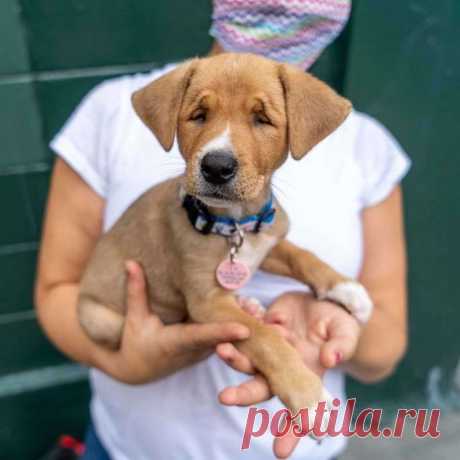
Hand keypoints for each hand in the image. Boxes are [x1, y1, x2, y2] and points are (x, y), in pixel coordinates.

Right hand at [96, 261, 249, 383]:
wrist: (138, 370)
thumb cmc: (135, 343)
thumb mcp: (135, 318)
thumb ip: (136, 291)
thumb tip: (130, 262)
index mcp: (177, 342)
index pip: (203, 336)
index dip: (223, 332)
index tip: (245, 329)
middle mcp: (195, 349)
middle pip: (224, 338)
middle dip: (244, 326)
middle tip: (260, 309)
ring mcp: (204, 351)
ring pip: (230, 341)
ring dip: (247, 327)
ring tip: (266, 311)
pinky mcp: (208, 349)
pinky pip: (229, 340)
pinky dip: (242, 329)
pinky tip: (258, 312)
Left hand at [216, 292, 360, 457]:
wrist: (321, 299)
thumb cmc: (338, 323)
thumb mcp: (345, 333)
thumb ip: (340, 346)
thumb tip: (329, 359)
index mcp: (304, 377)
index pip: (297, 409)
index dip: (290, 431)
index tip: (280, 452)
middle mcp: (281, 367)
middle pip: (259, 386)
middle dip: (241, 394)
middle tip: (224, 397)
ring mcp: (267, 347)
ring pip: (246, 359)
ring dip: (233, 356)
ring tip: (221, 349)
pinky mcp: (259, 326)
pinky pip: (247, 327)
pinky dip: (242, 320)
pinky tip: (244, 306)